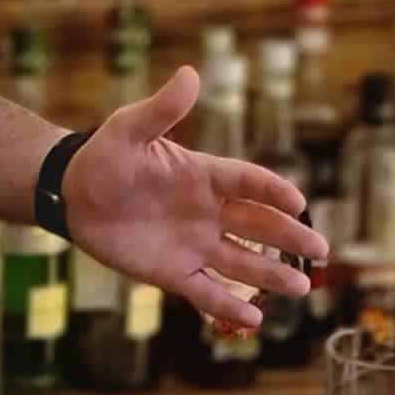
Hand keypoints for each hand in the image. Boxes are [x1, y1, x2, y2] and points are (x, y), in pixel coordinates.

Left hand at [61, 65, 326, 332]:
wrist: (73, 196)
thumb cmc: (104, 155)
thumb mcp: (131, 128)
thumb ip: (163, 108)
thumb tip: (189, 74)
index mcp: (202, 174)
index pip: (247, 181)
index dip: (273, 190)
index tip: (299, 201)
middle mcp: (206, 211)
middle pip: (257, 224)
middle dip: (289, 236)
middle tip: (320, 249)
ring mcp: (193, 244)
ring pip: (241, 262)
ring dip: (271, 273)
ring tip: (302, 287)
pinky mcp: (173, 272)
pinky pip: (207, 292)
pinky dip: (230, 306)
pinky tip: (256, 320)